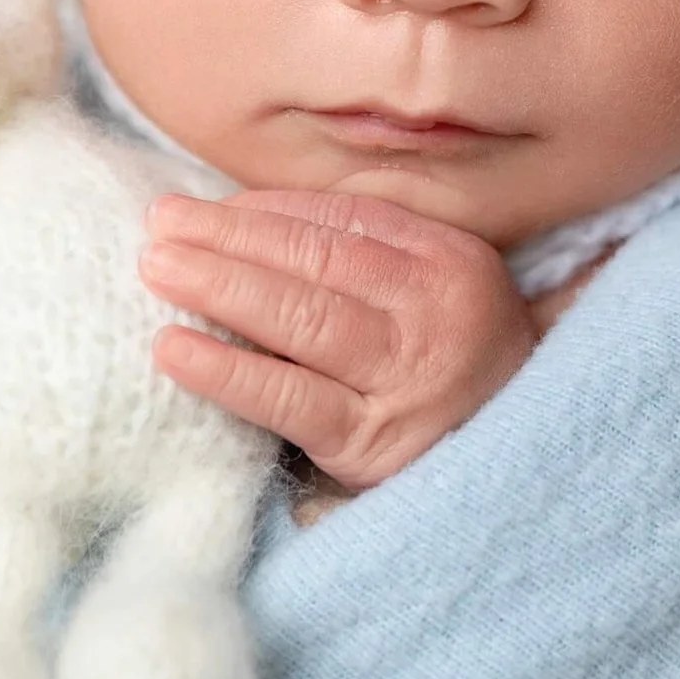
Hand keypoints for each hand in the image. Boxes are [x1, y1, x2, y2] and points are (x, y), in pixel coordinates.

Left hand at [137, 187, 540, 491]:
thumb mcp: (437, 294)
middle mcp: (433, 313)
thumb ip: (369, 254)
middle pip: (317, 262)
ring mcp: (405, 380)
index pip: (344, 222)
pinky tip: (173, 351)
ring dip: (220, 288)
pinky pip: (289, 400)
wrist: (523, 469)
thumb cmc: (456, 369)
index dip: (267, 211)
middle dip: (229, 238)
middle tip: (161, 221)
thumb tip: (249, 220)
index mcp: (448, 261)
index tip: (207, 209)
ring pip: (301, 319)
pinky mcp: (372, 445)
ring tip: (157, 269)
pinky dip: (226, 370)